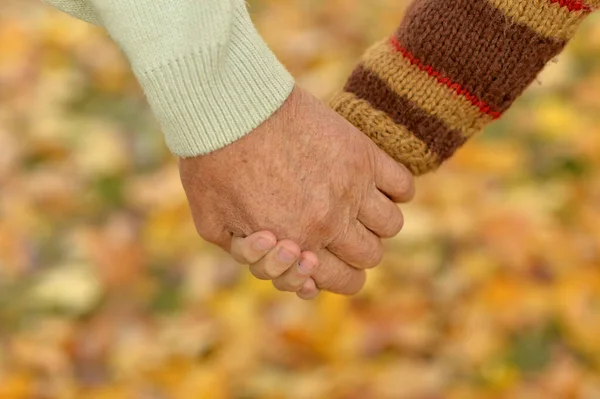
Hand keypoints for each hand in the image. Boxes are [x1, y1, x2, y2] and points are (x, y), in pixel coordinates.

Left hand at [179, 86, 413, 294]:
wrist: (226, 107)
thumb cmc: (212, 164)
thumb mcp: (213, 225)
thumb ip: (248, 255)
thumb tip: (288, 264)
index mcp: (298, 243)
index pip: (348, 282)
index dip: (340, 276)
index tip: (329, 257)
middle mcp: (331, 220)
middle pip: (372, 255)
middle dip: (355, 250)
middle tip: (338, 229)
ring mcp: (351, 185)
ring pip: (392, 224)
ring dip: (376, 221)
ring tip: (356, 204)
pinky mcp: (361, 152)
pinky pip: (403, 184)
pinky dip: (396, 189)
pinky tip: (373, 182)